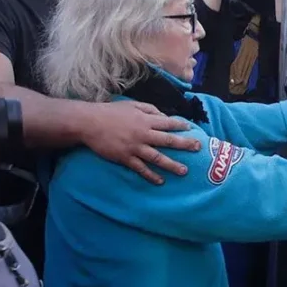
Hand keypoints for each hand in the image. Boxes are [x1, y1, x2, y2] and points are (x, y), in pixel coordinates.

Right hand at [82, 100, 200, 184]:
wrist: (89, 123)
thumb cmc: (111, 112)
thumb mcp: (132, 105)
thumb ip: (150, 109)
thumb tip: (164, 116)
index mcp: (146, 120)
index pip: (168, 123)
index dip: (181, 127)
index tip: (191, 130)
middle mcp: (143, 134)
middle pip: (168, 141)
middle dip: (185, 145)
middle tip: (198, 148)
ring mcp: (135, 147)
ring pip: (158, 158)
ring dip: (172, 165)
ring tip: (184, 171)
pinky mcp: (125, 158)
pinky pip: (141, 168)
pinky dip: (151, 175)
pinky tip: (160, 181)